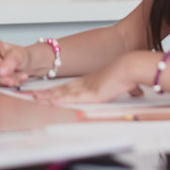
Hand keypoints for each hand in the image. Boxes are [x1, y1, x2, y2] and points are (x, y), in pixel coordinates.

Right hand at [0, 41, 41, 87]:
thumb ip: (11, 61)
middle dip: (2, 78)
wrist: (23, 64)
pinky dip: (5, 85)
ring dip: (6, 82)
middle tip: (15, 81)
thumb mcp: (19, 55)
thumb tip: (1, 72)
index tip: (11, 72)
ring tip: (19, 79)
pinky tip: (15, 81)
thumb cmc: (19, 56)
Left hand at [34, 55, 148, 105]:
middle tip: (33, 95)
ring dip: (48, 96)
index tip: (48, 93)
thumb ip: (127, 89)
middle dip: (47, 93)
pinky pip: (70, 98)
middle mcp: (85, 83)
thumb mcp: (125, 84)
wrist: (129, 68)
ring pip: (62, 93)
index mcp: (91, 81)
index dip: (58, 90)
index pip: (70, 87)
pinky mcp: (89, 93)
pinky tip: (50, 102)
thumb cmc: (128, 75)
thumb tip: (136, 92)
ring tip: (35, 99)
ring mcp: (86, 88)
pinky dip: (59, 100)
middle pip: (62, 89)